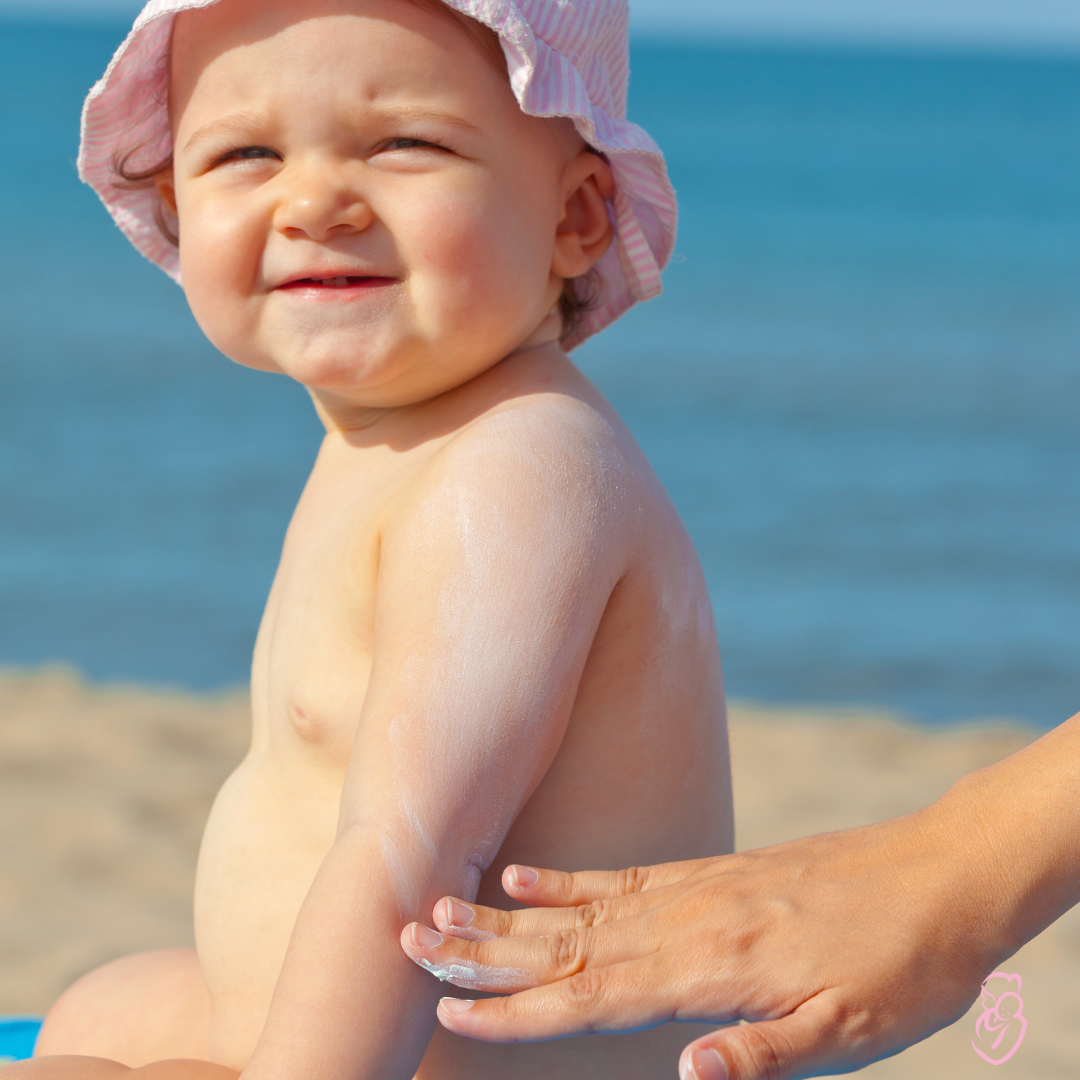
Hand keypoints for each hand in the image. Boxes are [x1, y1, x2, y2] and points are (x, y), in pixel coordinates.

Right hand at [401, 806, 999, 1079]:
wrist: (938, 876)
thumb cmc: (900, 966)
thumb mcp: (853, 1033)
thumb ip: (764, 1055)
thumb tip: (684, 1074)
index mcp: (714, 968)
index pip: (595, 995)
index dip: (520, 1011)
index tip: (452, 1014)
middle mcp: (687, 922)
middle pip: (565, 942)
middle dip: (483, 951)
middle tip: (411, 942)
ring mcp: (692, 892)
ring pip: (577, 908)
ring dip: (504, 915)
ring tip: (443, 908)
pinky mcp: (705, 875)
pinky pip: (620, 879)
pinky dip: (564, 881)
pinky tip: (523, 878)